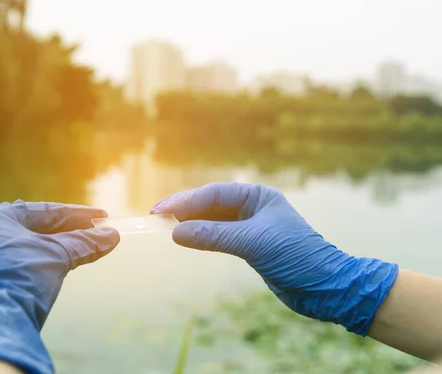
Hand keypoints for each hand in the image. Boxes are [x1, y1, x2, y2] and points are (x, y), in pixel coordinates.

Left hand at [0, 201, 118, 373]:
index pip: (43, 211)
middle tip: (90, 233)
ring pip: (15, 251)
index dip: (77, 214)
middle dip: (62, 232)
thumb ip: (84, 243)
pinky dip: (25, 270)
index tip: (101, 217)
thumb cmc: (20, 277)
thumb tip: (111, 236)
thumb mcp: (57, 256)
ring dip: (43, 252)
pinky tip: (41, 275)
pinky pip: (2, 272)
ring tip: (70, 255)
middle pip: (29, 230)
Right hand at [151, 182, 397, 334]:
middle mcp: (253, 207)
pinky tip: (187, 238)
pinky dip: (202, 237)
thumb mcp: (253, 243)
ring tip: (165, 227)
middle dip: (184, 210)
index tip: (161, 210)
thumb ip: (213, 235)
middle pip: (210, 204)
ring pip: (212, 220)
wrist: (326, 287)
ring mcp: (250, 226)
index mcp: (258, 195)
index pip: (214, 193)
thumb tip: (175, 232)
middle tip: (156, 217)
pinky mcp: (249, 245)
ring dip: (191, 223)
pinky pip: (218, 236)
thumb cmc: (297, 257)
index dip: (186, 201)